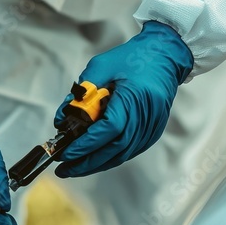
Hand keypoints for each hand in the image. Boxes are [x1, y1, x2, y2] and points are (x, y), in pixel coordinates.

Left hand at [54, 21, 193, 177]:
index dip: (87, 144)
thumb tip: (61, 120)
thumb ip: (80, 93)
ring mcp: (153, 126)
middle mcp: (147, 115)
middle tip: (64, 168)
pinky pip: (131, 151)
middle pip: (116, 148)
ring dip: (98, 164)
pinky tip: (95, 160)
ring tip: (75, 168)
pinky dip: (111, 157)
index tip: (66, 151)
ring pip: (123, 154)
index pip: (109, 128)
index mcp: (134, 96)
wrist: (164, 56)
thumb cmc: (132, 58)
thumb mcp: (101, 66)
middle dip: (87, 162)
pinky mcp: (154, 131)